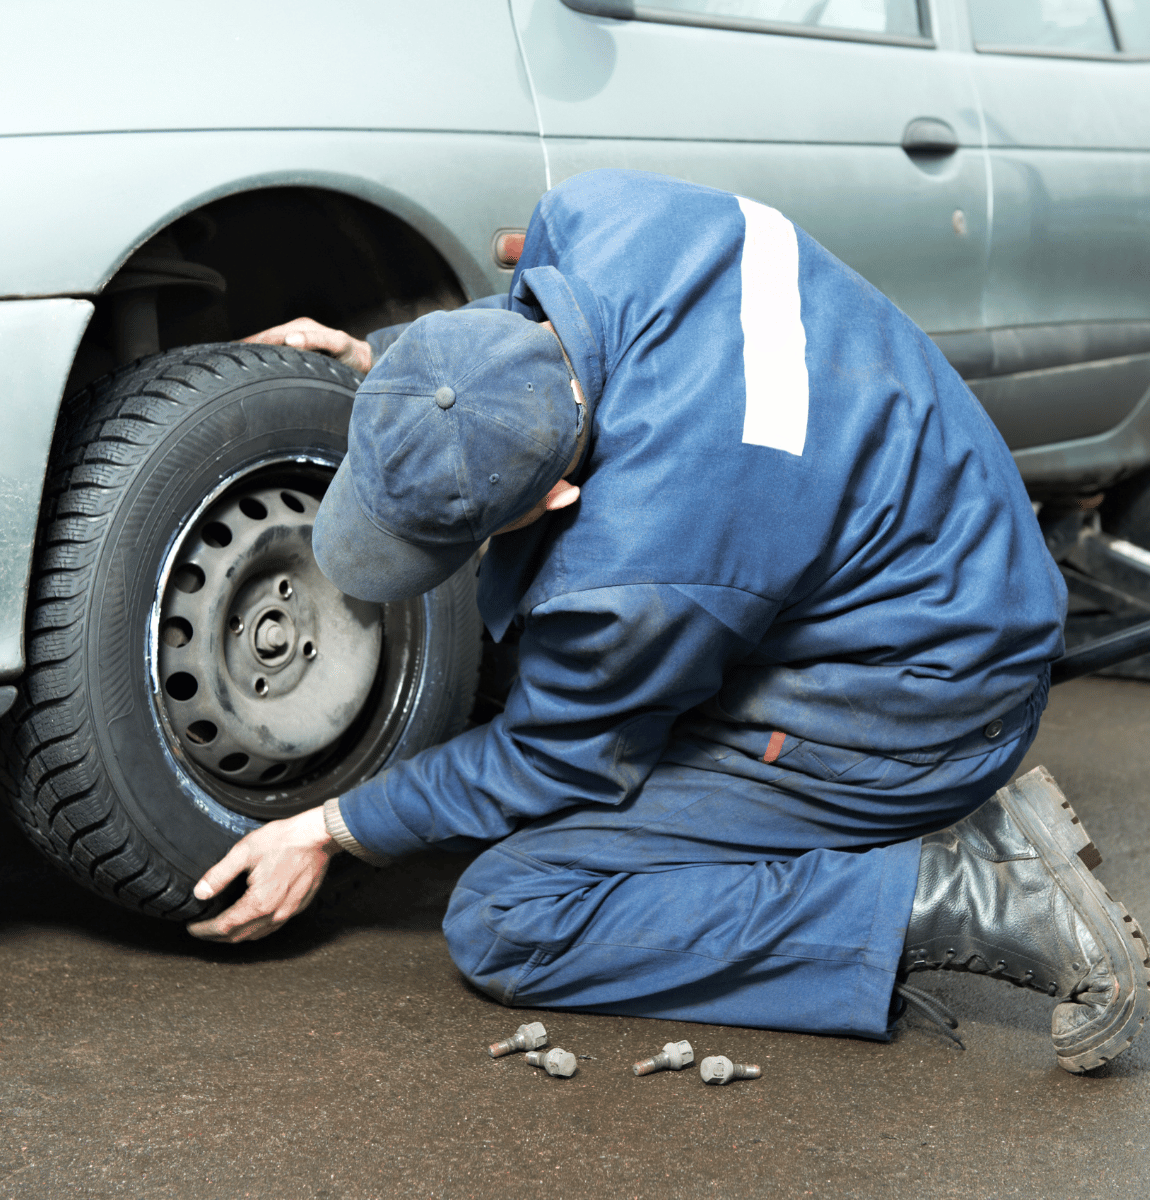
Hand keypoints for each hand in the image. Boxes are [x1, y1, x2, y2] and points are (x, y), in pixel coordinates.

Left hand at [186, 805, 340, 942]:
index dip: (205, 930)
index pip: (224, 926)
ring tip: (222, 928)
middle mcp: (275, 913)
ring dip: (236, 935)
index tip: (193, 927)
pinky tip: (250, 921)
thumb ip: (219, 874)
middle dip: (217, 936)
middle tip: (202, 930)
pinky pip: (272, 927)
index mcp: (259, 902)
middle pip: (239, 936)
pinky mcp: (298, 907)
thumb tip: (200, 892)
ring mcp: (288, 912)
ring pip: (256, 935)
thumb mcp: (245, 852)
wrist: (318, 837)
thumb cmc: (285, 840)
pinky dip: (255, 929)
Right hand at [241, 317, 372, 374]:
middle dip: (243, 349)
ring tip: (228, 366)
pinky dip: (261, 359)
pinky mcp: (297, 351)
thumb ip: (318, 341)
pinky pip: (275, 354)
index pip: (268, 336)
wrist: (367, 362)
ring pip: (266, 348)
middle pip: (262, 341)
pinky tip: (251, 369)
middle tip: (221, 363)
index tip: (231, 354)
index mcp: (300, 328)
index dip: (250, 345)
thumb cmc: (355, 355)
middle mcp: (295, 332)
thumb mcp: (339, 345)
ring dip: (249, 355)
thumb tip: (291, 338)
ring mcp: (295, 342)